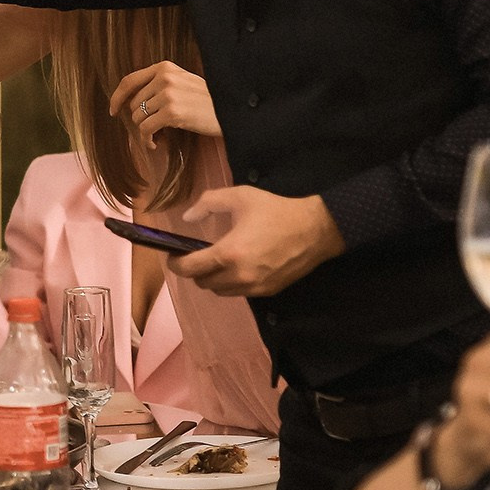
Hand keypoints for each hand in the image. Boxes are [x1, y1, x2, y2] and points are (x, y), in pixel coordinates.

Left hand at [108, 61, 222, 148]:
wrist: (231, 113)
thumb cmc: (206, 102)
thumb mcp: (183, 83)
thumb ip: (159, 85)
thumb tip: (129, 101)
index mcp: (165, 68)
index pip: (129, 81)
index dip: (117, 97)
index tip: (113, 110)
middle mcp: (165, 78)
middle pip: (134, 104)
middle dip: (140, 119)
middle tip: (153, 129)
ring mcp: (168, 94)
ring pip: (138, 118)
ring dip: (145, 131)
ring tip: (158, 136)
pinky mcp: (172, 112)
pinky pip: (146, 130)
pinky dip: (148, 140)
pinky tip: (156, 144)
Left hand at [168, 187, 343, 296]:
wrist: (316, 229)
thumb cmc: (276, 211)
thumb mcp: (240, 196)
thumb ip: (208, 203)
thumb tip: (187, 217)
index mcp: (228, 254)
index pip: (190, 269)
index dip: (175, 263)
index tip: (173, 255)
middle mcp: (239, 276)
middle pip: (202, 282)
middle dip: (195, 270)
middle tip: (197, 255)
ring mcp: (254, 287)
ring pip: (220, 291)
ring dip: (213, 278)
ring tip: (217, 261)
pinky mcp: (267, 292)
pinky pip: (239, 293)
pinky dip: (232, 283)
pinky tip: (238, 266)